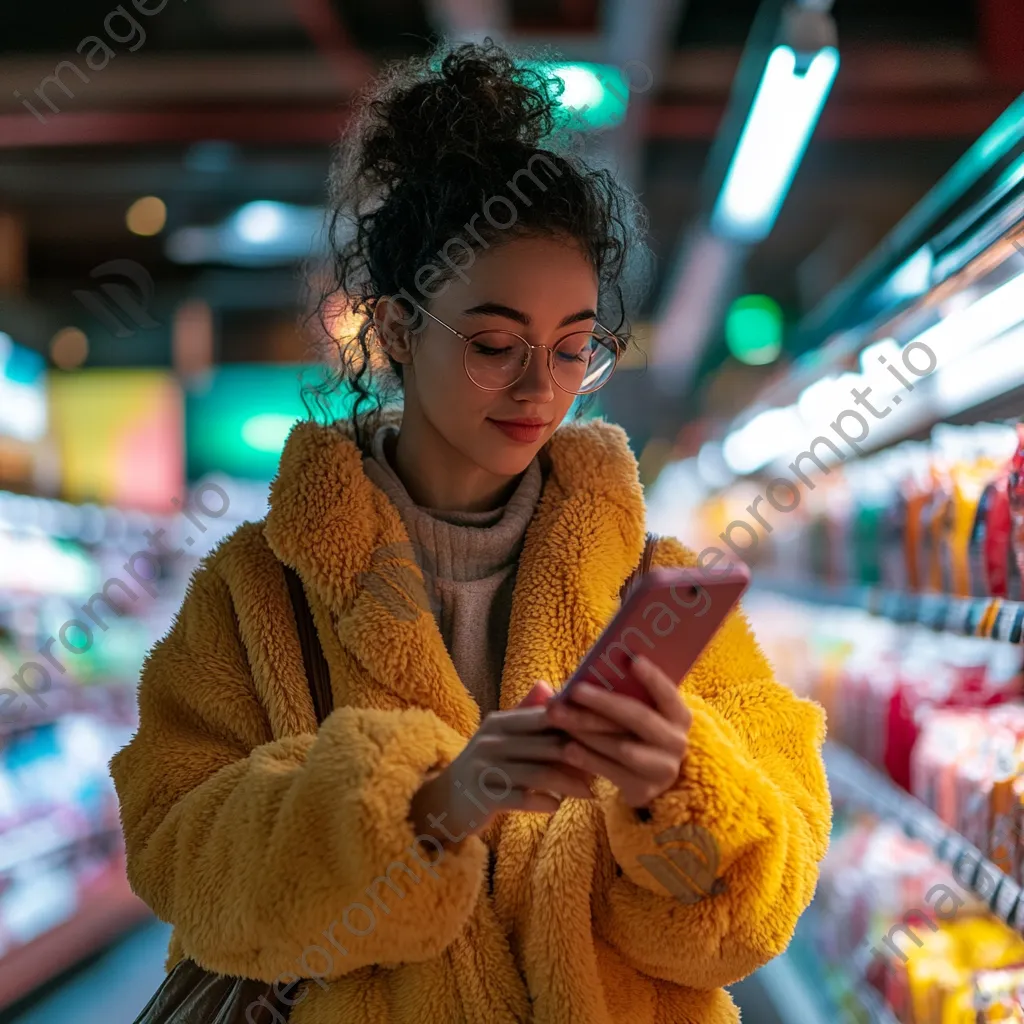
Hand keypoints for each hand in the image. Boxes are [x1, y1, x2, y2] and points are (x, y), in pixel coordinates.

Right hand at [409, 683, 596, 846]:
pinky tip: (559, 805)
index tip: (613, 728)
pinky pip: (521, 798)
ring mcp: (486, 768)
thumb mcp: (501, 735)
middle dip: (583, 753)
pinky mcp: (483, 796)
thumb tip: (554, 689)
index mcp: (501, 721)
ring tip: (592, 791)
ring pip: (539, 772)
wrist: (444, 800)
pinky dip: (544, 801)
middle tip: (611, 763)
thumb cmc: (484, 766)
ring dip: (570, 782)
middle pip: (548, 743)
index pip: (548, 716)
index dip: (582, 720)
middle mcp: (492, 740)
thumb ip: (526, 713)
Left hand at [543, 655, 690, 808]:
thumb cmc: (636, 733)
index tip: (632, 659)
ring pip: (622, 747)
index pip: (668, 693)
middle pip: (638, 718)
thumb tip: (583, 671)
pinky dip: (588, 759)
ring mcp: (662, 769)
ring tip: (559, 717)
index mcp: (679, 715)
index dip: (652, 677)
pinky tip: (567, 748)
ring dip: (587, 731)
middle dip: (603, 702)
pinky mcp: (644, 790)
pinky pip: (612, 772)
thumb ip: (619, 693)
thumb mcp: (639, 712)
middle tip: (574, 690)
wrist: (649, 780)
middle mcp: (676, 741)